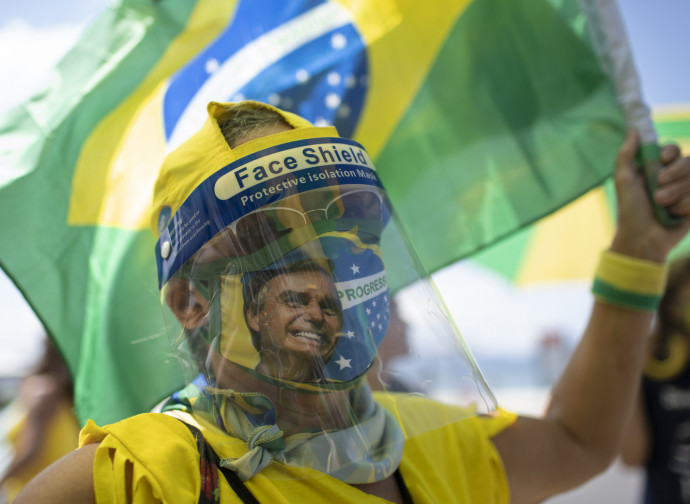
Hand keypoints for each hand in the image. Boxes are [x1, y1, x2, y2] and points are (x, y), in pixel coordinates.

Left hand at [611, 130, 689, 261]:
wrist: (642, 239)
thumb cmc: (630, 210)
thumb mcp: (624, 180)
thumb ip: (626, 154)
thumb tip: (633, 130)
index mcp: (657, 169)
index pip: (673, 150)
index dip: (671, 152)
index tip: (663, 159)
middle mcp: (674, 178)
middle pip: (688, 162)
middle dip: (674, 175)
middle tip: (658, 188)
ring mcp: (686, 191)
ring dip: (676, 193)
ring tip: (661, 205)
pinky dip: (685, 206)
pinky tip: (674, 215)